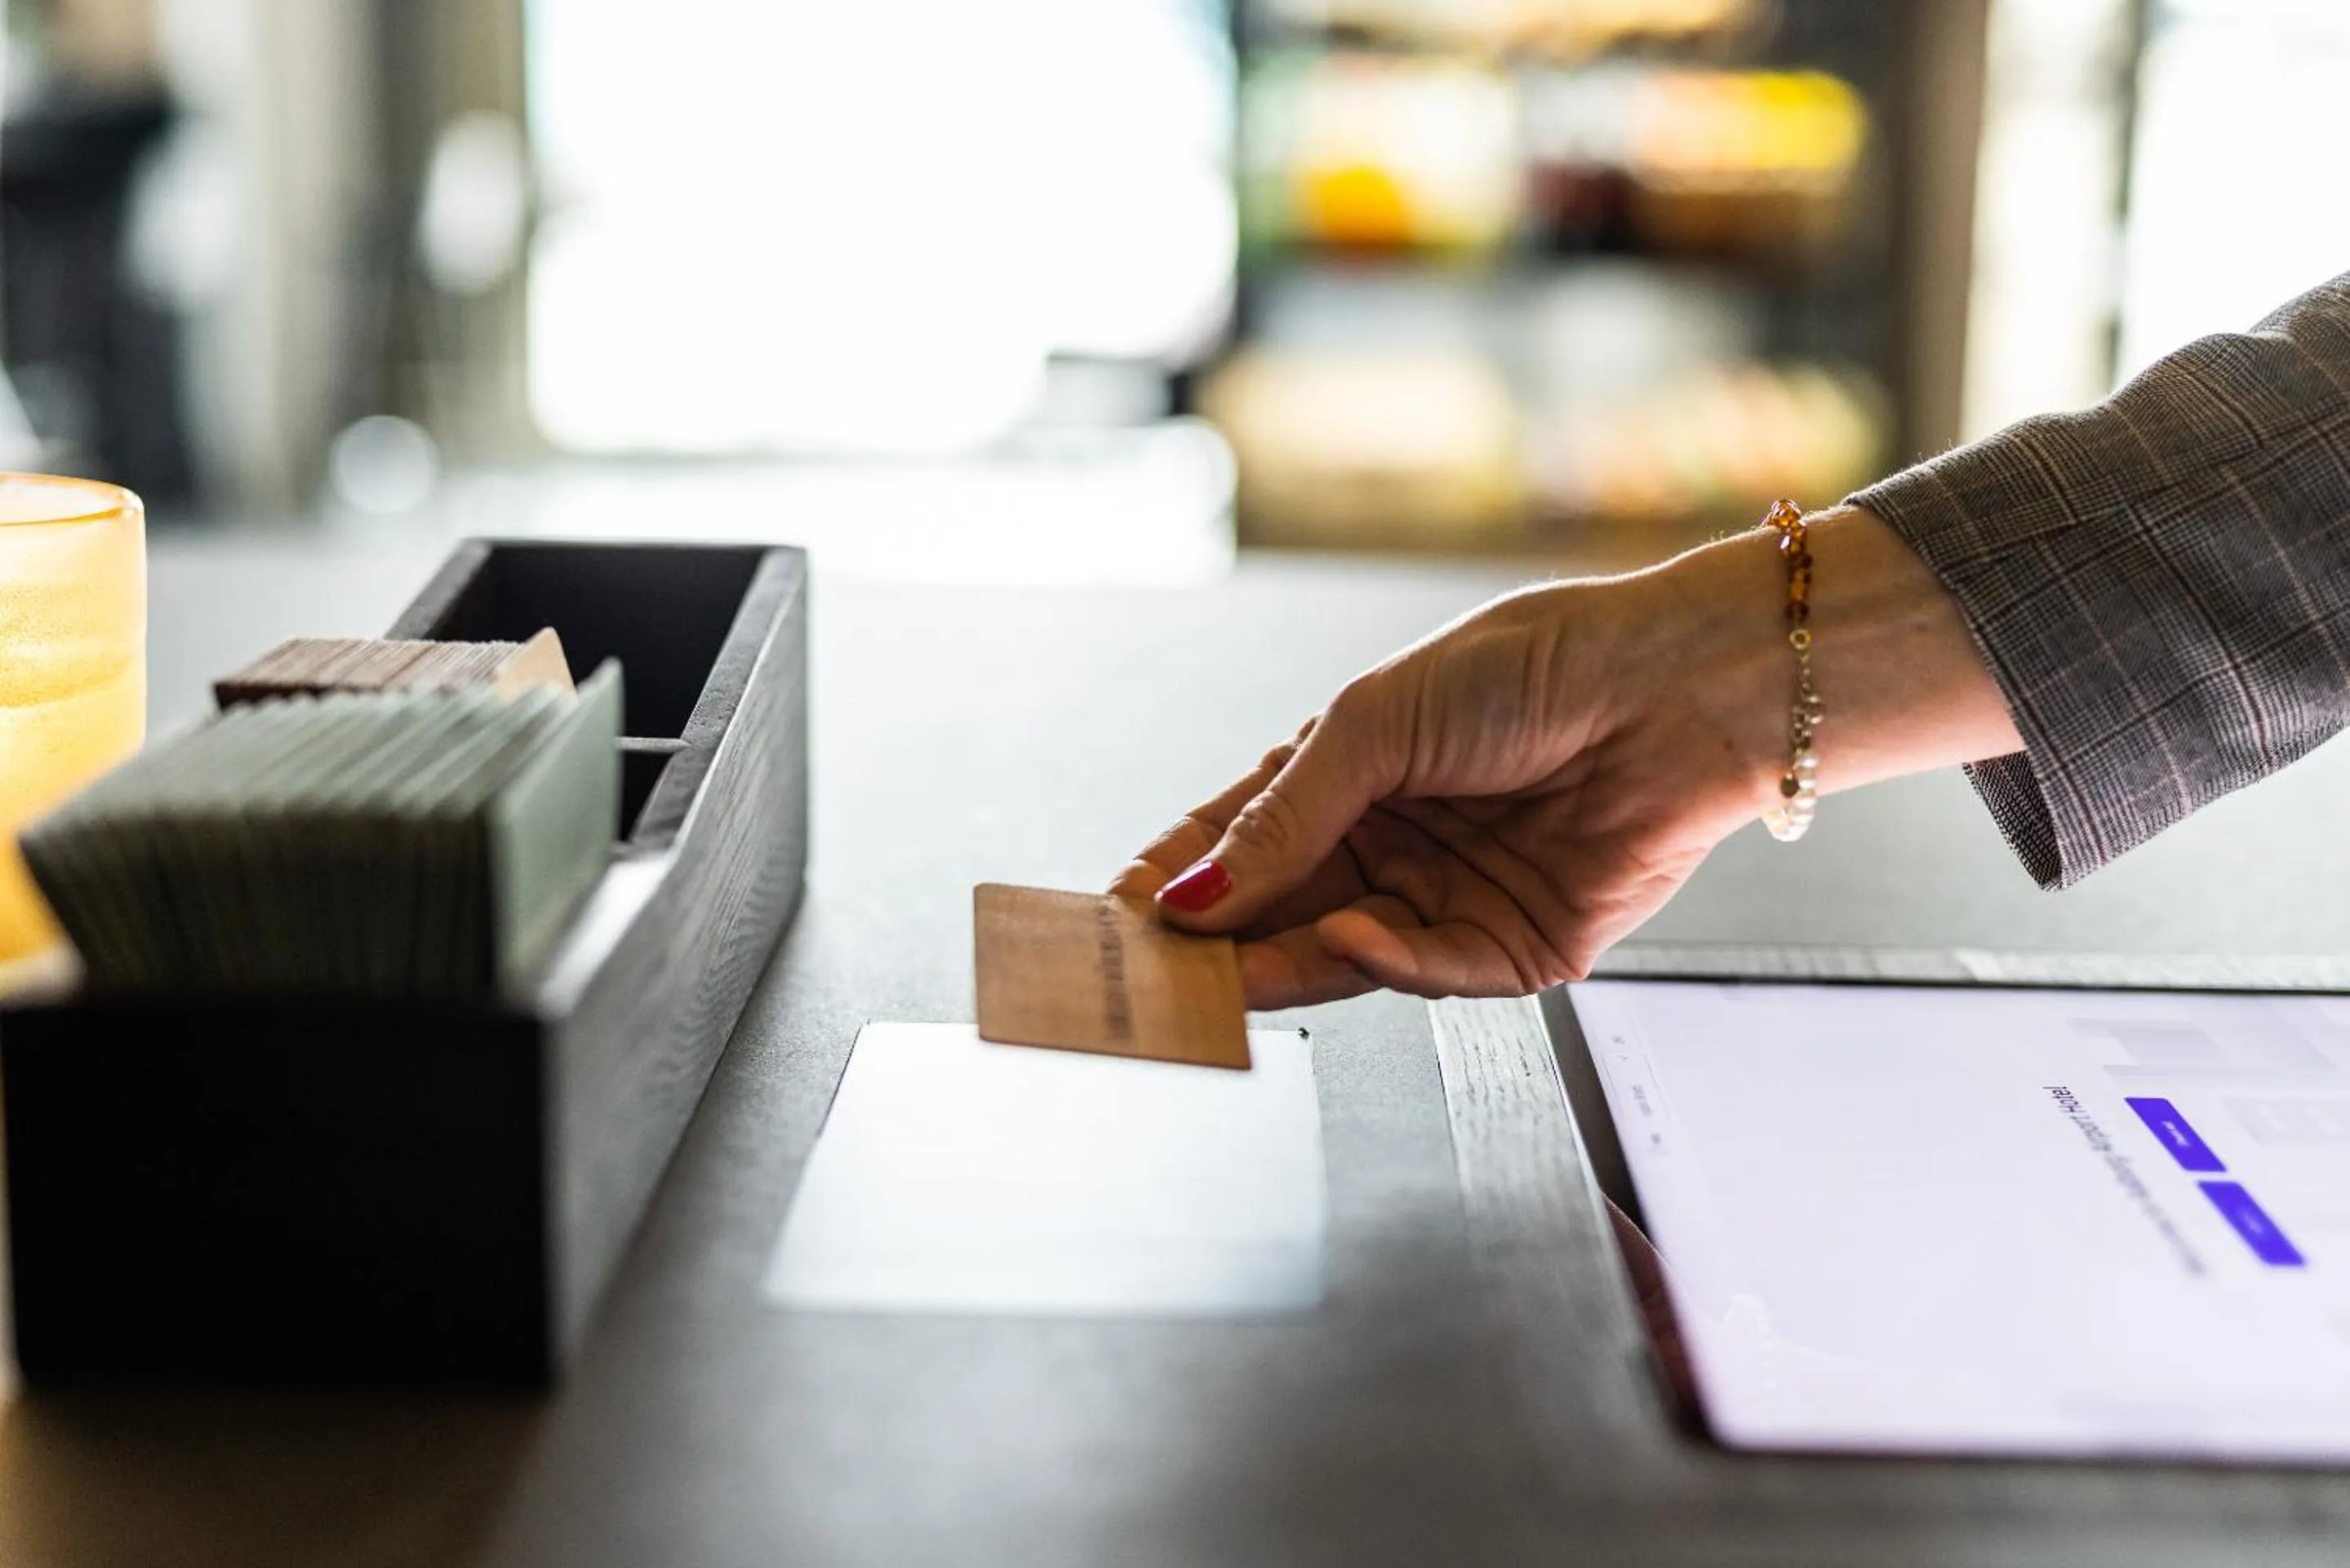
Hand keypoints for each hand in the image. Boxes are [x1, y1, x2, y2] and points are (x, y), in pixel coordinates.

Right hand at [1112, 508, 2020, 1007]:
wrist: (1674, 687)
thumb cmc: (1530, 668)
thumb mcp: (1377, 724)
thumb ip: (1286, 814)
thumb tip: (1194, 893)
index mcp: (1351, 780)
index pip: (1240, 842)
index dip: (1176, 874)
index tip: (1109, 911)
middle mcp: (1393, 848)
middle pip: (1280, 914)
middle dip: (1213, 942)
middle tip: (1143, 972)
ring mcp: (1450, 903)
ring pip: (1341, 958)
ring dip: (1278, 967)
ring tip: (1212, 976)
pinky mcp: (1516, 951)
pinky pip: (1432, 972)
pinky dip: (1386, 962)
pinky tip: (1346, 937)